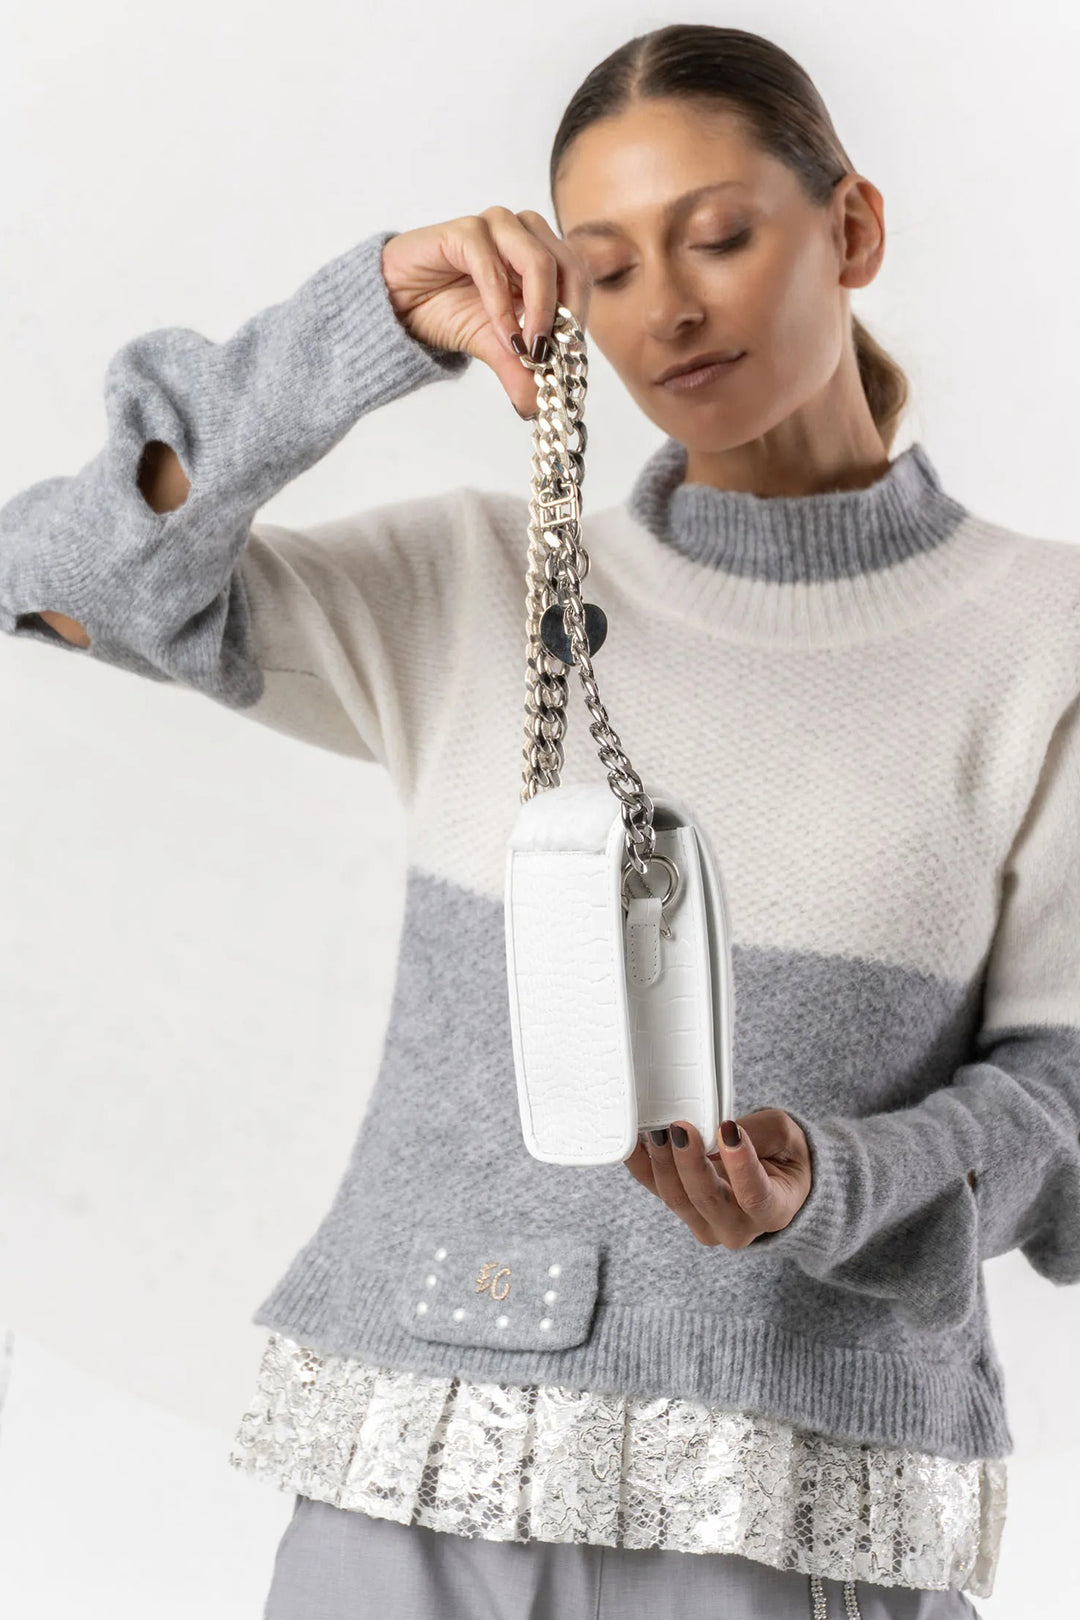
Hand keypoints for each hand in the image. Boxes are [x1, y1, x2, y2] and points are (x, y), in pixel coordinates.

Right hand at [379, 208, 591, 418]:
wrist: (399, 302)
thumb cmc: (449, 311)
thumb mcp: (494, 347)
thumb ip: (521, 370)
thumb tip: (540, 406)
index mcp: (542, 254)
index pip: (579, 280)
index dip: (579, 320)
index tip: (567, 362)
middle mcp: (525, 233)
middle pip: (569, 268)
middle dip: (564, 318)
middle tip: (549, 358)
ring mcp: (497, 227)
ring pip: (539, 262)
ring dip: (538, 311)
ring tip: (526, 350)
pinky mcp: (465, 231)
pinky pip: (493, 266)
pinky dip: (502, 305)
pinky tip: (501, 334)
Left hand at [623, 1109, 811, 1247]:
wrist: (773, 1179)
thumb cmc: (783, 1156)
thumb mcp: (784, 1136)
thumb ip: (756, 1133)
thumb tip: (715, 1130)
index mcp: (774, 1211)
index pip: (756, 1196)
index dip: (740, 1166)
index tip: (729, 1131)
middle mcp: (738, 1227)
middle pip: (707, 1200)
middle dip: (689, 1162)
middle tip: (680, 1127)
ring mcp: (705, 1224)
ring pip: (677, 1198)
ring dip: (662, 1162)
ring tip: (657, 1129)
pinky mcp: (682, 1209)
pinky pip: (656, 1190)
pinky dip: (641, 1165)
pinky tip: (633, 1142)